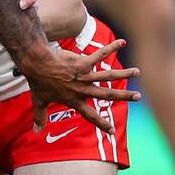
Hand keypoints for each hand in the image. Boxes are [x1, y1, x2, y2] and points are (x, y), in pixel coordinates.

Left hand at [23, 42, 140, 132]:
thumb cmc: (37, 81)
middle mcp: (82, 89)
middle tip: (138, 97)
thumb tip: (35, 131)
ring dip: (124, 73)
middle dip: (123, 96)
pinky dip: (111, 48)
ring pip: (108, 76)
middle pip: (106, 94)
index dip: (101, 124)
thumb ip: (40, 117)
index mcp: (73, 100)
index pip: (89, 115)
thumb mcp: (39, 101)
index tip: (112, 131)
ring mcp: (83, 76)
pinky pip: (100, 55)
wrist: (36, 63)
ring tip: (137, 72)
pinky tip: (122, 42)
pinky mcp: (83, 63)